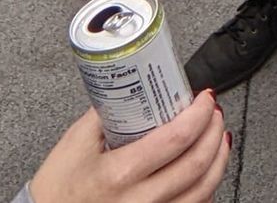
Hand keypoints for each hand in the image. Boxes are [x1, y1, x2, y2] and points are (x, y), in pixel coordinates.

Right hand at [30, 92, 229, 202]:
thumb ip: (107, 112)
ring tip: (219, 138)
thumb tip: (134, 85)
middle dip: (214, 132)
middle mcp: (138, 201)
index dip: (199, 115)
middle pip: (196, 165)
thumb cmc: (58, 188)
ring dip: (218, 160)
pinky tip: (205, 172)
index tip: (204, 99)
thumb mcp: (76, 142)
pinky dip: (206, 188)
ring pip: (202, 191)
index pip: (175, 139)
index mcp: (119, 174)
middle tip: (214, 113)